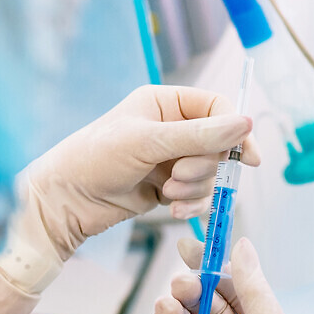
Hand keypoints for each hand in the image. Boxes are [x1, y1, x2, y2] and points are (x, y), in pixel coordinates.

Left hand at [0, 85, 258, 313]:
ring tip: (167, 194)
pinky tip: (171, 209)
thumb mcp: (149, 142)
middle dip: (204, 167)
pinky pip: (197, 195)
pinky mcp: (167, 187)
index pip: (217, 109)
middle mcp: (171, 129)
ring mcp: (170, 160)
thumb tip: (246, 124)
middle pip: (218, 146)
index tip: (248, 158)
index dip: (235, 132)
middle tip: (177, 176)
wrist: (65, 200)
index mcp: (165, 103)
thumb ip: (200, 135)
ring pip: (210, 174)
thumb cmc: (96, 158)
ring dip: (195, 188)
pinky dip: (191, 204)